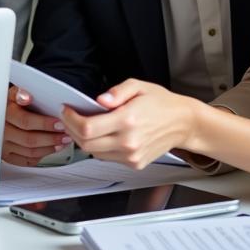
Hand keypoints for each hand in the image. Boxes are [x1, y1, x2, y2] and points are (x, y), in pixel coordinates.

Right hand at [1, 85, 69, 165]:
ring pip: (30, 152)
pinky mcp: (7, 156)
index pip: (25, 121)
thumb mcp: (12, 94)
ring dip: (49, 148)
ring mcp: (4, 146)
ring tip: (62, 142)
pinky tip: (51, 149)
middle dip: (51, 138)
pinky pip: (27, 160)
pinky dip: (42, 156)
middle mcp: (2, 132)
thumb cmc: (9, 105)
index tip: (59, 123)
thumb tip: (26, 96)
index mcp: (4, 114)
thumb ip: (20, 93)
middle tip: (65, 135)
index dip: (44, 124)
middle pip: (29, 140)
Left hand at [59, 79, 200, 168]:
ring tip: (81, 124)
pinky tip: (99, 134)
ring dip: (82, 139)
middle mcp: (129, 142)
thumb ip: (116, 92)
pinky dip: (97, 147)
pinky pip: (107, 158)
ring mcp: (132, 156)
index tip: (66, 109)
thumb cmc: (161, 103)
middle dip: (71, 129)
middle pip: (86, 143)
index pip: (87, 128)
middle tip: (68, 117)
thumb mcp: (138, 86)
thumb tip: (99, 100)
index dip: (70, 119)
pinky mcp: (135, 163)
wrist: (183, 123)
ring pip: (94, 153)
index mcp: (127, 120)